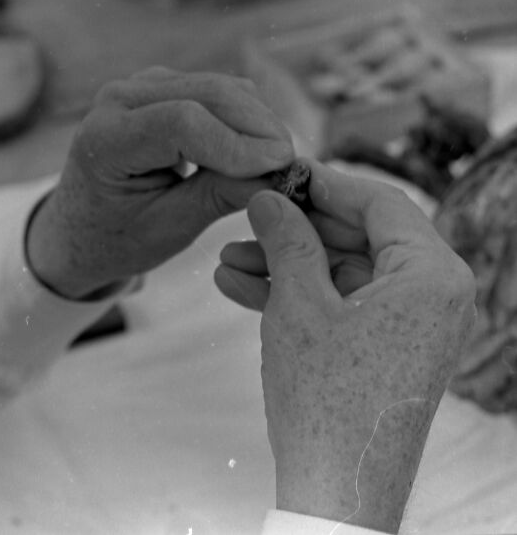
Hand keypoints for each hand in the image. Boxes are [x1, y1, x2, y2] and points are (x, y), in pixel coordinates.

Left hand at [26, 68, 293, 298]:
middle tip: (294, 165)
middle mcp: (118, 99)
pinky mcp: (161, 85)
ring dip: (258, 120)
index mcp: (105, 139)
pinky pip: (217, 89)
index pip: (181, 123)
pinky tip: (259, 150)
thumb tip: (283, 175)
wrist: (82, 228)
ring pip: (219, 86)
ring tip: (279, 163)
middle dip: (260, 127)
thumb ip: (220, 196)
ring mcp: (139, 85)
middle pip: (208, 94)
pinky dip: (245, 116)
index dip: (238, 143)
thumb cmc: (117, 236)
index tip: (281, 167)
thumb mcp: (169, 227)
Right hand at [215, 161, 475, 532]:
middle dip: (294, 231)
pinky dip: (297, 297)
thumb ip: (287, 240)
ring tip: (226, 260)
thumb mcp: (298, 304)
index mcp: (431, 275)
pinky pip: (342, 305)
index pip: (379, 202)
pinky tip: (239, 289)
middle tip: (244, 219)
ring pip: (343, 273)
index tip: (277, 173)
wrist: (337, 487)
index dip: (322, 184)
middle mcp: (433, 296)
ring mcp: (411, 326)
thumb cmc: (326, 398)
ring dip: (285, 265)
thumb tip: (269, 198)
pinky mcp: (388, 350)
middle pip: (358, 237)